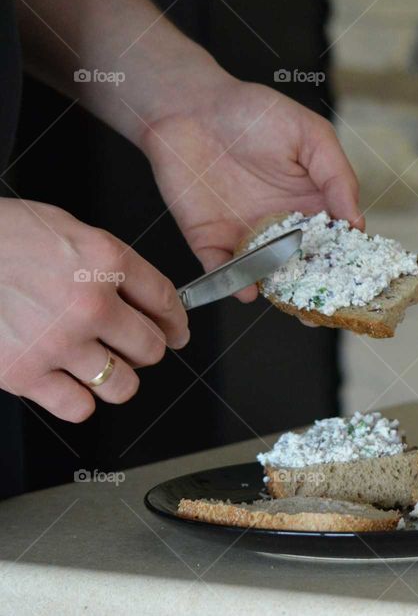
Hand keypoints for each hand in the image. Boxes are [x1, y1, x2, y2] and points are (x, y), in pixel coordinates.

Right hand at [0, 199, 188, 421]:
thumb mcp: (60, 226)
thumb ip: (103, 260)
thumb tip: (136, 290)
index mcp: (104, 259)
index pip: (165, 299)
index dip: (176, 321)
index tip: (177, 331)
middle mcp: (90, 303)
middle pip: (151, 347)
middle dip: (147, 348)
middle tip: (132, 347)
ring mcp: (59, 342)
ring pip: (123, 384)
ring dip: (118, 378)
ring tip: (101, 366)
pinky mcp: (24, 374)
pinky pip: (79, 406)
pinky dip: (79, 400)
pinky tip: (67, 383)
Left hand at [140, 77, 361, 301]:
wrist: (190, 105)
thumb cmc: (254, 112)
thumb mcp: (311, 135)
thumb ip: (337, 176)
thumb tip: (357, 222)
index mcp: (311, 202)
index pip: (336, 240)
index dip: (348, 259)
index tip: (360, 277)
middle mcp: (282, 225)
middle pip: (306, 266)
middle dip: (317, 287)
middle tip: (328, 305)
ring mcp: (247, 235)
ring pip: (268, 274)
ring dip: (280, 290)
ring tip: (292, 304)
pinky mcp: (210, 239)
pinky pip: (224, 269)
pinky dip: (234, 282)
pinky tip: (247, 289)